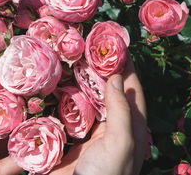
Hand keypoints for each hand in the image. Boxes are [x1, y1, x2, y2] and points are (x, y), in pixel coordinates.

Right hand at [51, 57, 147, 174]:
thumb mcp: (121, 143)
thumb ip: (121, 110)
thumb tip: (117, 77)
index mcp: (131, 130)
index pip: (133, 92)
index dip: (128, 69)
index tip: (118, 46)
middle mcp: (113, 130)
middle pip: (110, 93)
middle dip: (103, 71)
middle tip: (91, 48)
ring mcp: (91, 136)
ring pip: (90, 102)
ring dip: (83, 82)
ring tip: (74, 60)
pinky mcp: (72, 142)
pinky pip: (70, 115)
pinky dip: (66, 99)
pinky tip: (57, 86)